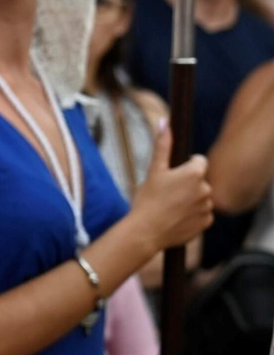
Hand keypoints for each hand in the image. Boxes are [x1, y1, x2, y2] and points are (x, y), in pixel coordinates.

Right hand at [130, 122, 212, 253]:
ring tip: (170, 207)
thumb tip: (164, 121)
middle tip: (167, 194)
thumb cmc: (147, 200)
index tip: (172, 176)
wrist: (145, 232)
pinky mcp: (207, 222)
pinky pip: (202, 214)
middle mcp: (206, 188)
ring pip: (201, 197)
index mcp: (195, 173)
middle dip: (187, 184)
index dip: (185, 167)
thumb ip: (162, 145)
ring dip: (190, 199)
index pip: (199, 162)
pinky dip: (192, 215)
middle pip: (200, 180)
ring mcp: (208, 207)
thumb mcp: (153, 170)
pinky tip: (176, 218)